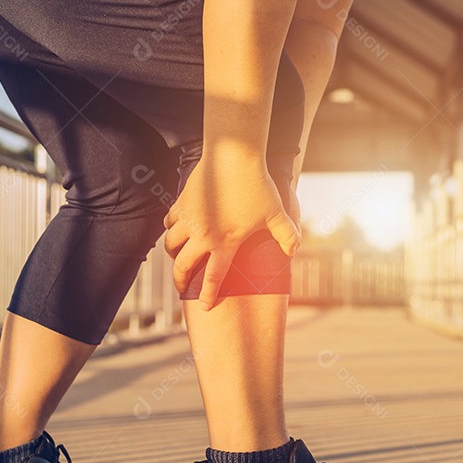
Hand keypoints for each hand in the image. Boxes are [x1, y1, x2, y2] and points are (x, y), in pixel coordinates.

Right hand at [163, 156, 299, 309]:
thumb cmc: (258, 185)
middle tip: (181, 286)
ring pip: (170, 244)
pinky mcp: (182, 202)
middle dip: (180, 281)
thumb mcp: (278, 214)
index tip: (205, 306)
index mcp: (225, 243)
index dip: (207, 295)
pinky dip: (171, 228)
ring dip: (173, 254)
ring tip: (178, 256)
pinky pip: (169, 221)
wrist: (234, 156)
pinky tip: (176, 228)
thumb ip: (288, 236)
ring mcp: (189, 218)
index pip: (213, 277)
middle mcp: (203, 235)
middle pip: (182, 266)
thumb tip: (293, 251)